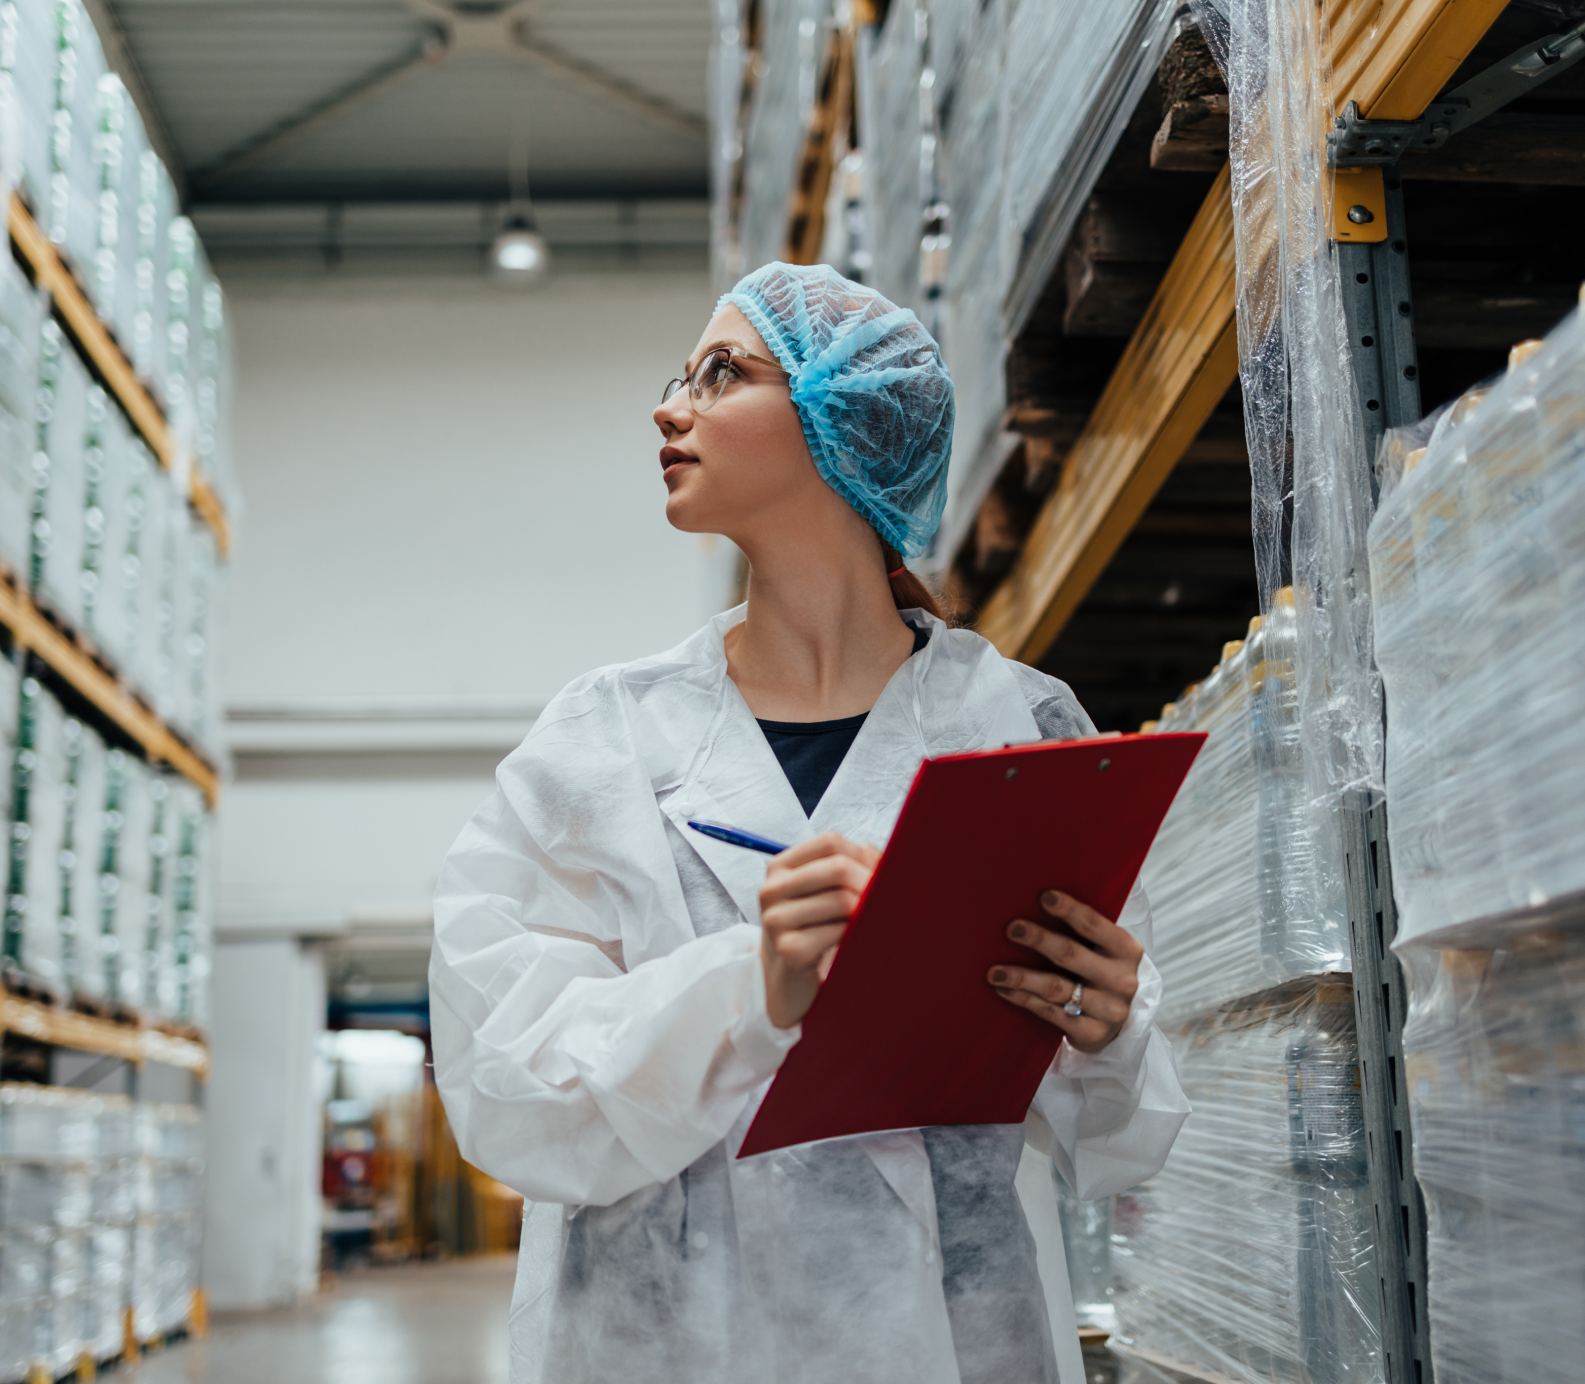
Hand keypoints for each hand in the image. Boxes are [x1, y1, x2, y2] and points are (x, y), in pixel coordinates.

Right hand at [759, 832, 879, 1028]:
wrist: (788, 984)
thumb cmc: (814, 932)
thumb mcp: (826, 894)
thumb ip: (851, 867)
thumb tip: (877, 853)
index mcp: (780, 868)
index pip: (830, 842)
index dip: (863, 856)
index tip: (880, 875)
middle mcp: (772, 890)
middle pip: (838, 868)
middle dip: (871, 883)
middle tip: (889, 900)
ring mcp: (776, 920)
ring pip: (842, 900)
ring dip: (865, 912)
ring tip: (869, 923)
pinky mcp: (789, 949)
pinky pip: (839, 931)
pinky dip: (855, 936)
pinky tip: (854, 943)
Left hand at [986, 890, 1142, 1053]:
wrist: (1121, 1023)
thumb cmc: (1103, 972)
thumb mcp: (1106, 950)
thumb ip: (1085, 930)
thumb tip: (1040, 899)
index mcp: (1126, 950)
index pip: (1094, 925)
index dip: (1069, 910)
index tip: (1044, 897)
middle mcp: (1121, 979)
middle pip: (1071, 955)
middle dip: (1039, 940)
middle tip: (1012, 929)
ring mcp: (1108, 1009)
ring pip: (1056, 988)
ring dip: (1022, 977)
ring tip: (995, 971)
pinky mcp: (1092, 1033)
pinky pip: (1050, 1012)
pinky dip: (1024, 999)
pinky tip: (1004, 989)